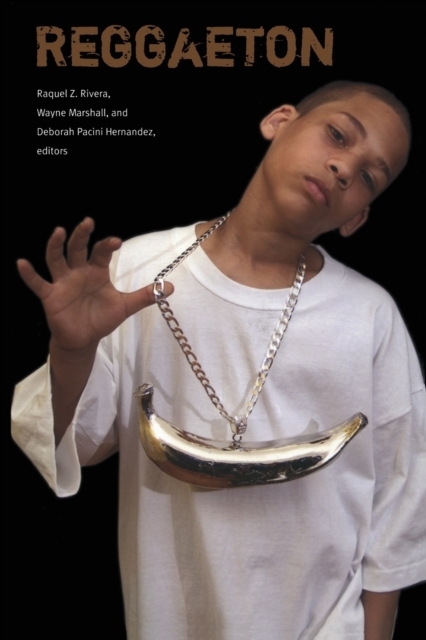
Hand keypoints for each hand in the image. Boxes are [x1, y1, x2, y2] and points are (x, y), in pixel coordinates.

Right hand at [17, 218, 171, 351]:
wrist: (84, 340)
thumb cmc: (101, 318)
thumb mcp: (125, 306)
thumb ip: (145, 296)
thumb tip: (171, 288)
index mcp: (96, 271)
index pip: (101, 252)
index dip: (107, 245)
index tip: (115, 241)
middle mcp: (78, 272)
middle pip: (77, 248)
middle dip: (82, 235)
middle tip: (87, 222)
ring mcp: (62, 283)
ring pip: (56, 259)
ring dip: (56, 245)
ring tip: (59, 231)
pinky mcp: (50, 296)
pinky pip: (38, 283)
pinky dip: (29, 274)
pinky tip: (21, 263)